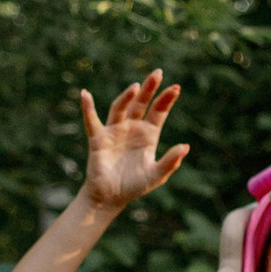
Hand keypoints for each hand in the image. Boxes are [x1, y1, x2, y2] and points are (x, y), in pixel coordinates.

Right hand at [79, 72, 188, 217]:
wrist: (110, 197)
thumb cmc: (134, 186)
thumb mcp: (156, 175)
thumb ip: (170, 162)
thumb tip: (185, 146)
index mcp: (148, 134)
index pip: (158, 112)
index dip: (166, 100)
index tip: (176, 88)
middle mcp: (132, 128)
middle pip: (141, 103)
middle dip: (149, 89)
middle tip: (158, 73)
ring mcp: (115, 131)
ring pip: (121, 108)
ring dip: (127, 97)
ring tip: (136, 87)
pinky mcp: (98, 138)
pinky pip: (92, 120)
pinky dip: (87, 108)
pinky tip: (85, 94)